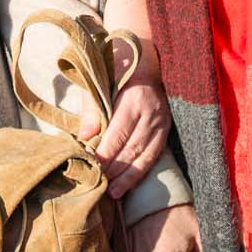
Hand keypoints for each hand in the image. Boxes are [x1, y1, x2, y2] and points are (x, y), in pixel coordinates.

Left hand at [97, 38, 169, 198]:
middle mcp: (152, 112)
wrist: (147, 59)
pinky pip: (155, 154)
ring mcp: (163, 122)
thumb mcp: (100, 81)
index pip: (119, 132)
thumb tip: (84, 137)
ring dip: (130, 176)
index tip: (93, 167)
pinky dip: (142, 170)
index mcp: (134, 98)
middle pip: (134, 147)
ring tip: (114, 192)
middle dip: (117, 169)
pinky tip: (130, 183)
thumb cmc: (117, 69)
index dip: (106, 153)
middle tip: (101, 186)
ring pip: (147, 155)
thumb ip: (92, 108)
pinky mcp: (167, 128)